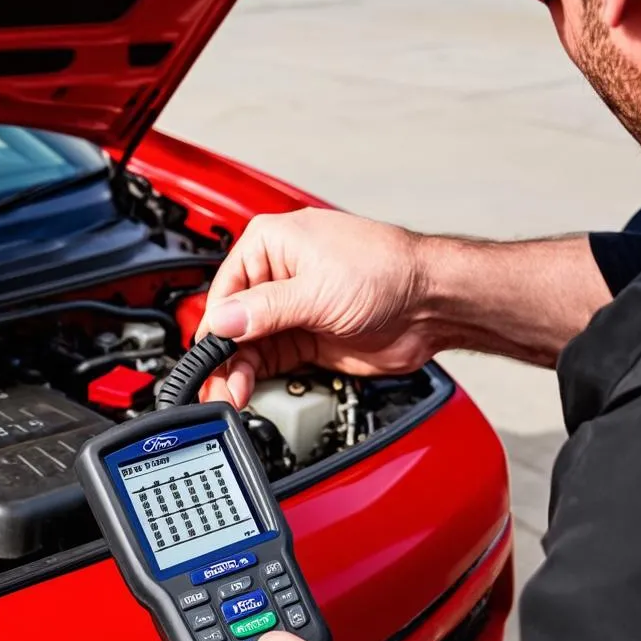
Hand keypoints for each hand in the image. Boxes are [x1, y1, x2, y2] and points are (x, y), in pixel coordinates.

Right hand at [196, 209, 445, 408]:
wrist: (432, 304)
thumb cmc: (389, 271)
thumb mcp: (316, 290)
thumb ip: (265, 310)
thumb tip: (222, 322)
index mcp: (273, 245)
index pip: (224, 290)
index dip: (214, 327)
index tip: (209, 357)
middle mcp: (277, 277)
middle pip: (232, 324)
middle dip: (223, 357)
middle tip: (219, 386)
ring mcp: (290, 310)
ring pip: (246, 347)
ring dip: (236, 373)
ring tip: (231, 395)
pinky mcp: (304, 339)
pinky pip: (267, 361)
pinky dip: (254, 378)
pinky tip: (246, 390)